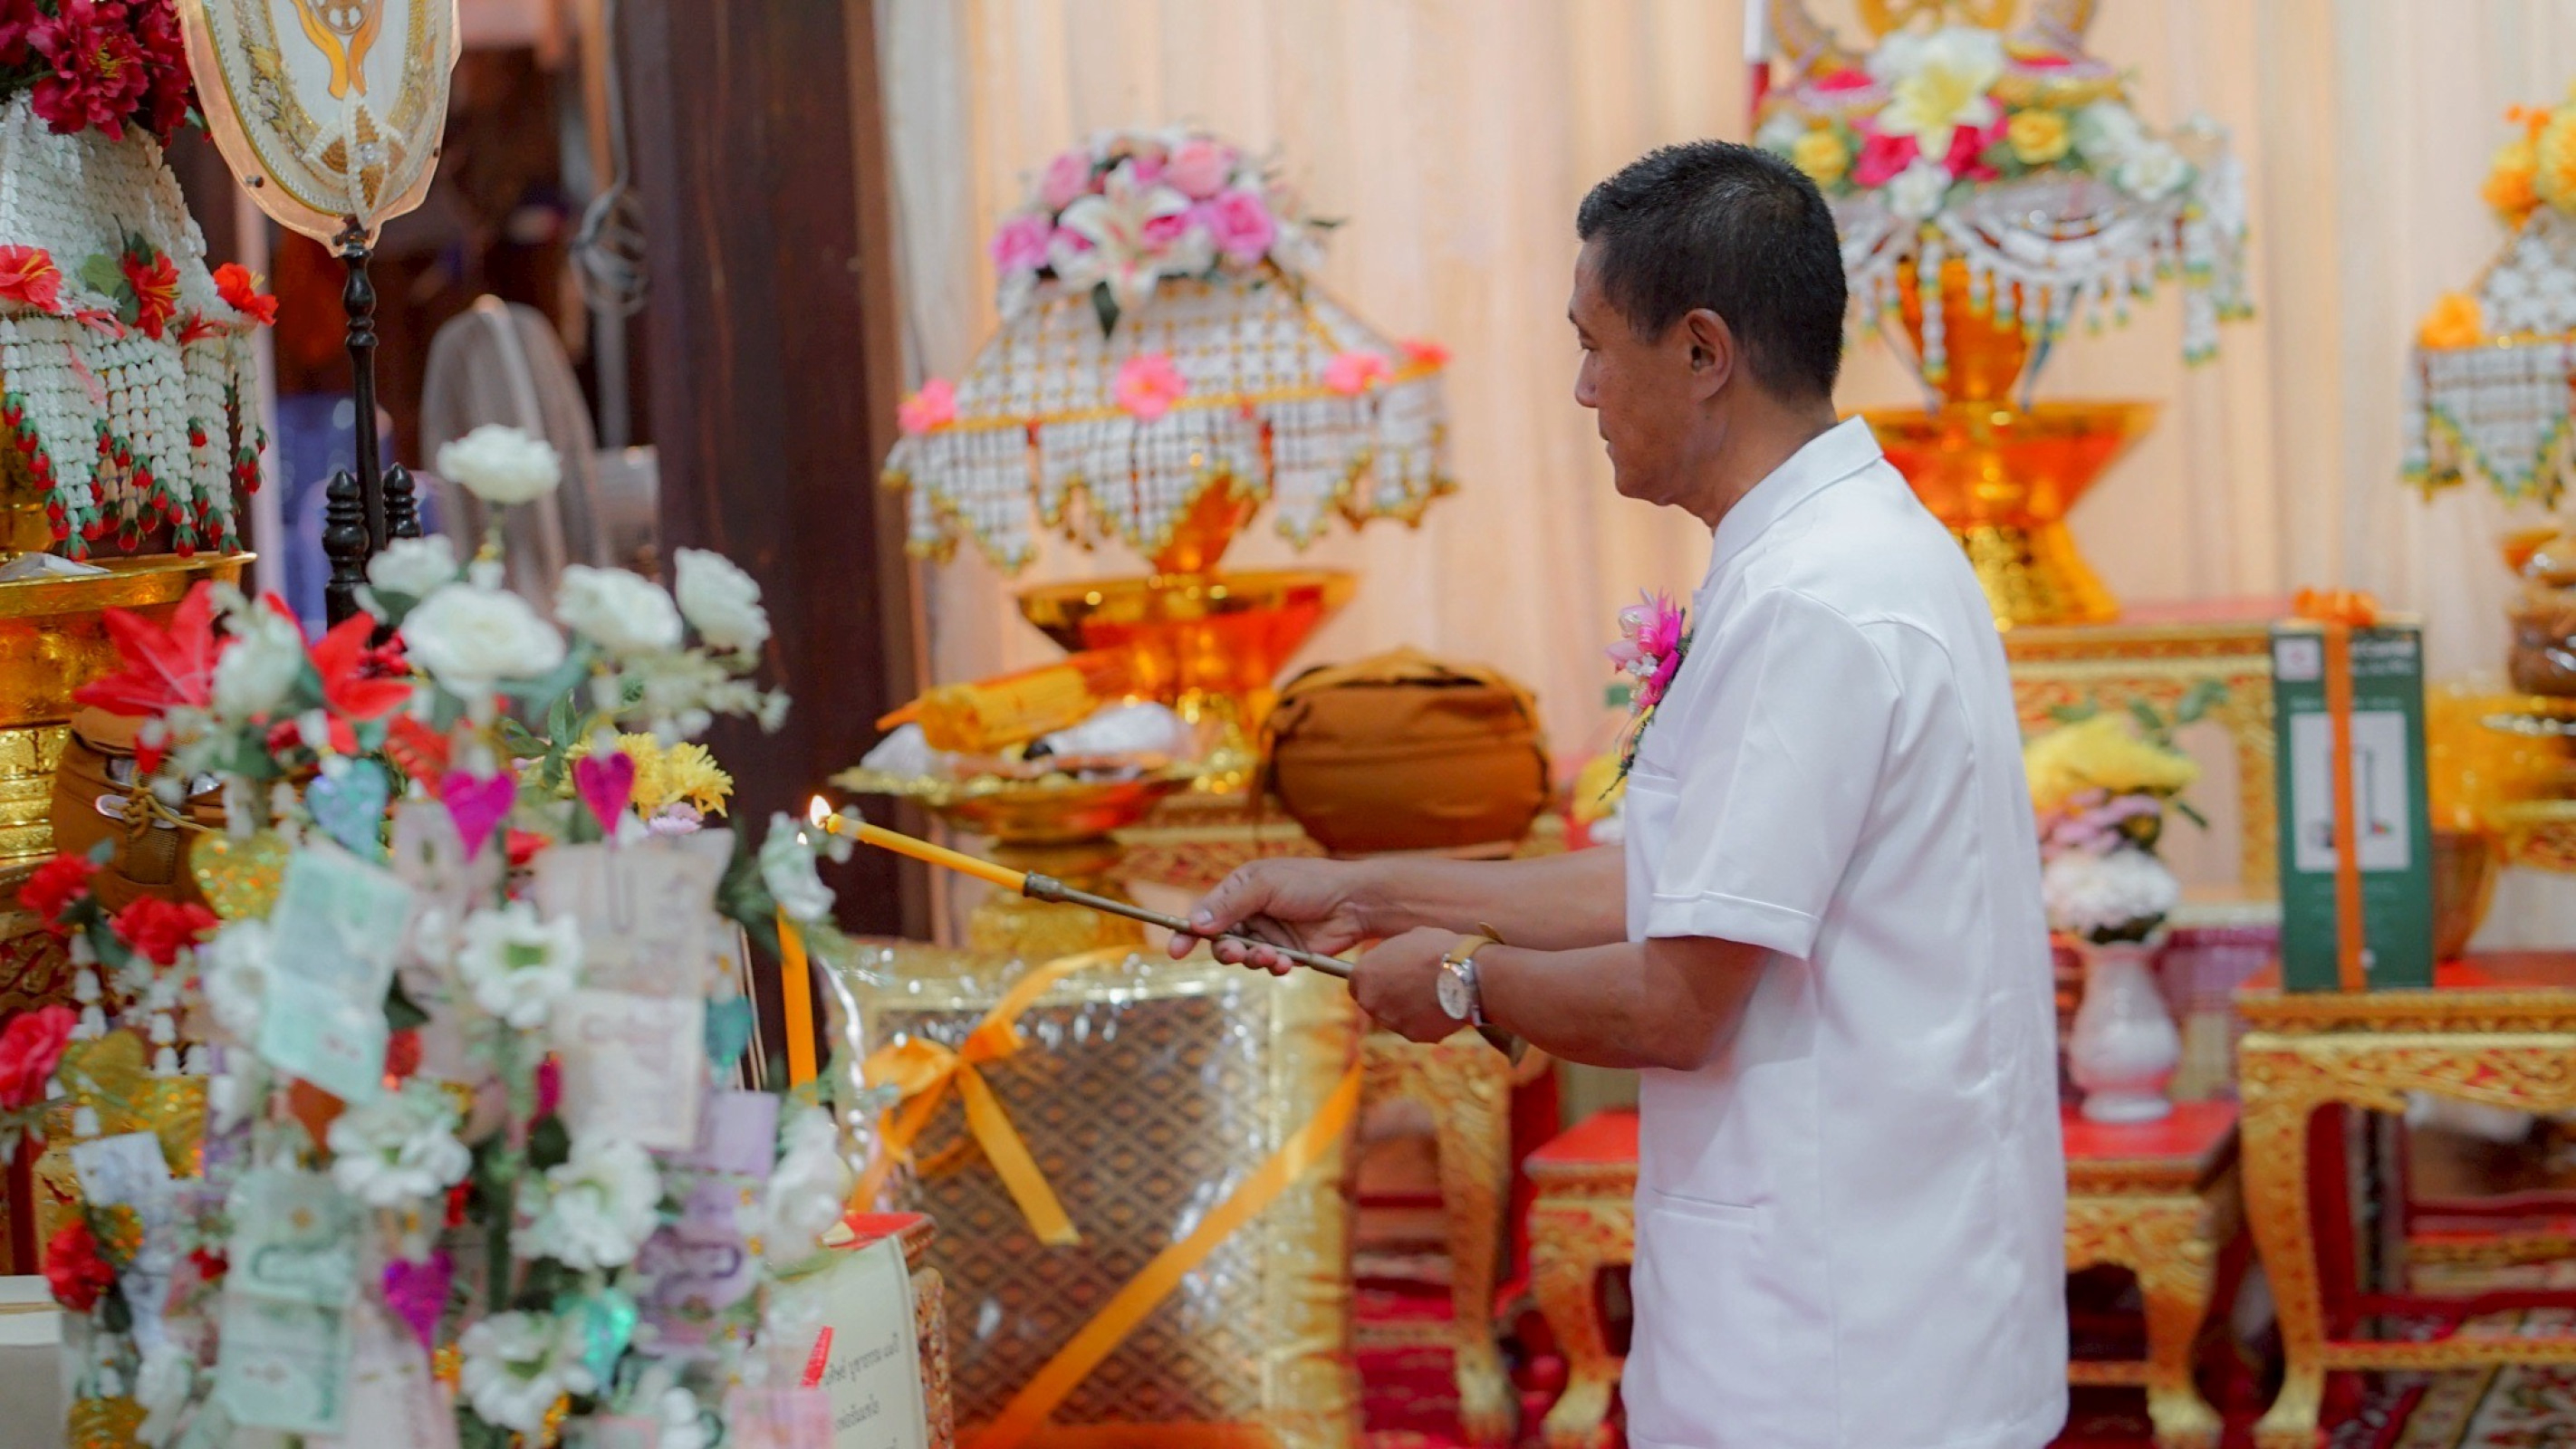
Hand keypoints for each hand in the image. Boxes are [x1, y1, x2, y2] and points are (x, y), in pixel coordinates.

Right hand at [1171, 858, 1375, 974]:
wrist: (1354, 902)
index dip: (1188, 932)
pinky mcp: (1286, 953)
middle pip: (1221, 940)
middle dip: (1226, 950)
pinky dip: (1272, 967)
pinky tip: (1285, 963)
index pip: (1205, 912)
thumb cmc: (1311, 883)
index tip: (1176, 951)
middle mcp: (1251, 912)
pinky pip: (1267, 966)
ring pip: (1244, 956)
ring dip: (1252, 959)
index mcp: (1240, 888)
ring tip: (1270, 955)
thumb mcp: (1265, 886)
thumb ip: (1230, 905)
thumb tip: (1196, 923)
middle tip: (1237, 953)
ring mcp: (1268, 933)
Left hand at [1351, 928, 1467, 1042]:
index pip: (1356, 983)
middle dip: (1389, 997)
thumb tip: (1398, 959)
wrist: (1465, 973)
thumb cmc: (1437, 949)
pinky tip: (1443, 1007)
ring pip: (1395, 1018)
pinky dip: (1427, 1022)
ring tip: (1432, 995)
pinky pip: (1417, 1029)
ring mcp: (1391, 1021)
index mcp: (1364, 974)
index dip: (1374, 981)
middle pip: (1374, 1003)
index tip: (1386, 979)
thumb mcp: (1408, 939)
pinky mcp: (1413, 1036)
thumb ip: (1394, 955)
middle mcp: (1371, 1001)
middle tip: (1412, 987)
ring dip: (1409, 1010)